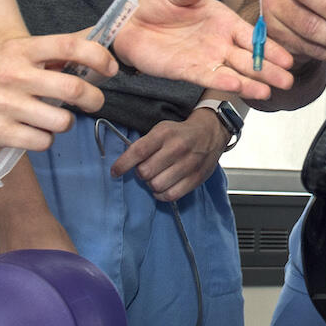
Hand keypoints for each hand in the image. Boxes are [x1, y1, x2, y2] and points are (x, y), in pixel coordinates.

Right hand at [0, 33, 110, 151]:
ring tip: (51, 118)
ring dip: (64, 123)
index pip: (70, 46)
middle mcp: (14, 74)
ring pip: (62, 121)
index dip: (99, 57)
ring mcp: (6, 105)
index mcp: (19, 49)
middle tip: (92, 102)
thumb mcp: (8, 54)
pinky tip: (32, 132)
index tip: (109, 68)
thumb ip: (46, 54)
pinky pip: (42, 141)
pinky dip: (44, 140)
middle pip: (75, 88)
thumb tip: (92, 46)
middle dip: (93, 99)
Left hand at [108, 114, 226, 201]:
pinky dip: (162, 194)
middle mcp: (177, 148)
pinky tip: (162, 187)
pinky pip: (171, 195)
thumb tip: (124, 163)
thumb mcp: (161, 130)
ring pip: (157, 185)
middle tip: (144, 170)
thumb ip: (144, 145)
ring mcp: (188, 164)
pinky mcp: (196, 178)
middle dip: (141, 174)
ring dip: (151, 184)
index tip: (115, 171)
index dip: (123, 164)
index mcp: (165, 134)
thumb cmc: (180, 133)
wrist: (209, 133)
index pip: (138, 151)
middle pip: (145, 172)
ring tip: (156, 177)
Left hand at [115, 0, 292, 98]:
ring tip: (267, 93)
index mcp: (223, 21)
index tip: (287, 59)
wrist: (130, 24)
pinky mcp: (188, 71)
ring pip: (233, 73)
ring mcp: (206, 59)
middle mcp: (219, 43)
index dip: (269, 47)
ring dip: (250, 83)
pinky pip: (208, 78)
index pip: (252, 36)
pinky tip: (236, 88)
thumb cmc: (156, 5)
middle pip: (249, 59)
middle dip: (269, 70)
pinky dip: (222, 83)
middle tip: (287, 81)